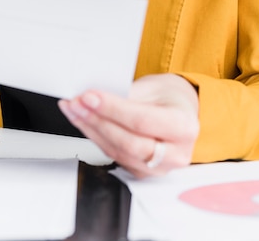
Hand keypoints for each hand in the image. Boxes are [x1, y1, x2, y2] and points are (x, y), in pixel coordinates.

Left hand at [58, 74, 198, 177]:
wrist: (180, 111)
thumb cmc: (168, 97)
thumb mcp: (153, 87)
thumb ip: (127, 95)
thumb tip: (93, 98)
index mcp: (184, 127)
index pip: (142, 121)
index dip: (112, 109)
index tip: (89, 96)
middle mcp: (176, 153)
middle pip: (129, 142)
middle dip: (97, 121)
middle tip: (77, 103)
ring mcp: (159, 168)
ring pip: (118, 152)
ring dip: (90, 130)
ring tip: (74, 110)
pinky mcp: (142, 172)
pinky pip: (114, 157)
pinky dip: (96, 138)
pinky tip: (83, 122)